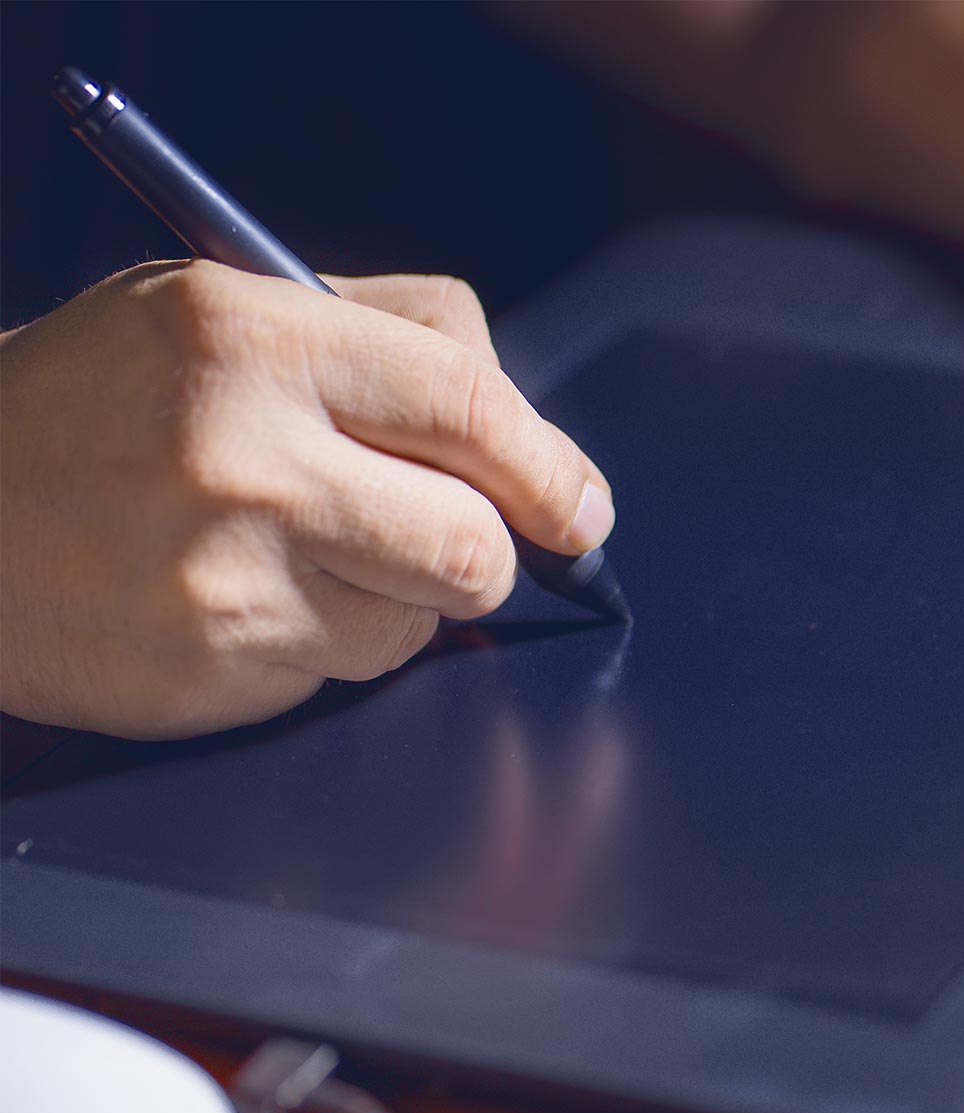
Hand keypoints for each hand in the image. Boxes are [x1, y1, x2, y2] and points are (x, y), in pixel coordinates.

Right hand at [0, 261, 614, 738]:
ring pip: (424, 618)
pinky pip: (354, 668)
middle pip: (473, 536)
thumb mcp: (223, 312)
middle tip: (465, 546)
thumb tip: (531, 436)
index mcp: (254, 336)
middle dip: (491, 551)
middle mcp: (246, 454)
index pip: (473, 404)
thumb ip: (388, 340)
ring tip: (315, 555)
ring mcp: (228, 572)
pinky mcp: (215, 664)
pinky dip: (342, 641)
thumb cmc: (100, 407)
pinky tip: (263, 601)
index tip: (582, 509)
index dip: (552, 467)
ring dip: (405, 599)